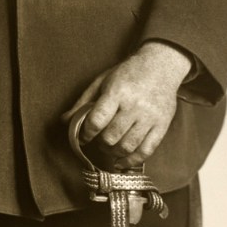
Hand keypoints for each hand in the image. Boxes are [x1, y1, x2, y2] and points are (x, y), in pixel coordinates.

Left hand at [65, 42, 191, 168]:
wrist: (160, 65)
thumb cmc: (128, 73)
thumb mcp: (102, 81)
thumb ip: (83, 102)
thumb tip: (64, 121)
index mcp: (117, 91)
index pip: (97, 121)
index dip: (86, 133)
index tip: (84, 136)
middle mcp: (135, 105)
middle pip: (111, 137)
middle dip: (100, 143)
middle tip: (98, 139)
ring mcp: (150, 117)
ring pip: (127, 147)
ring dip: (113, 152)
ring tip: (109, 147)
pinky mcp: (162, 126)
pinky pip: (146, 151)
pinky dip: (131, 161)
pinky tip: (122, 161)